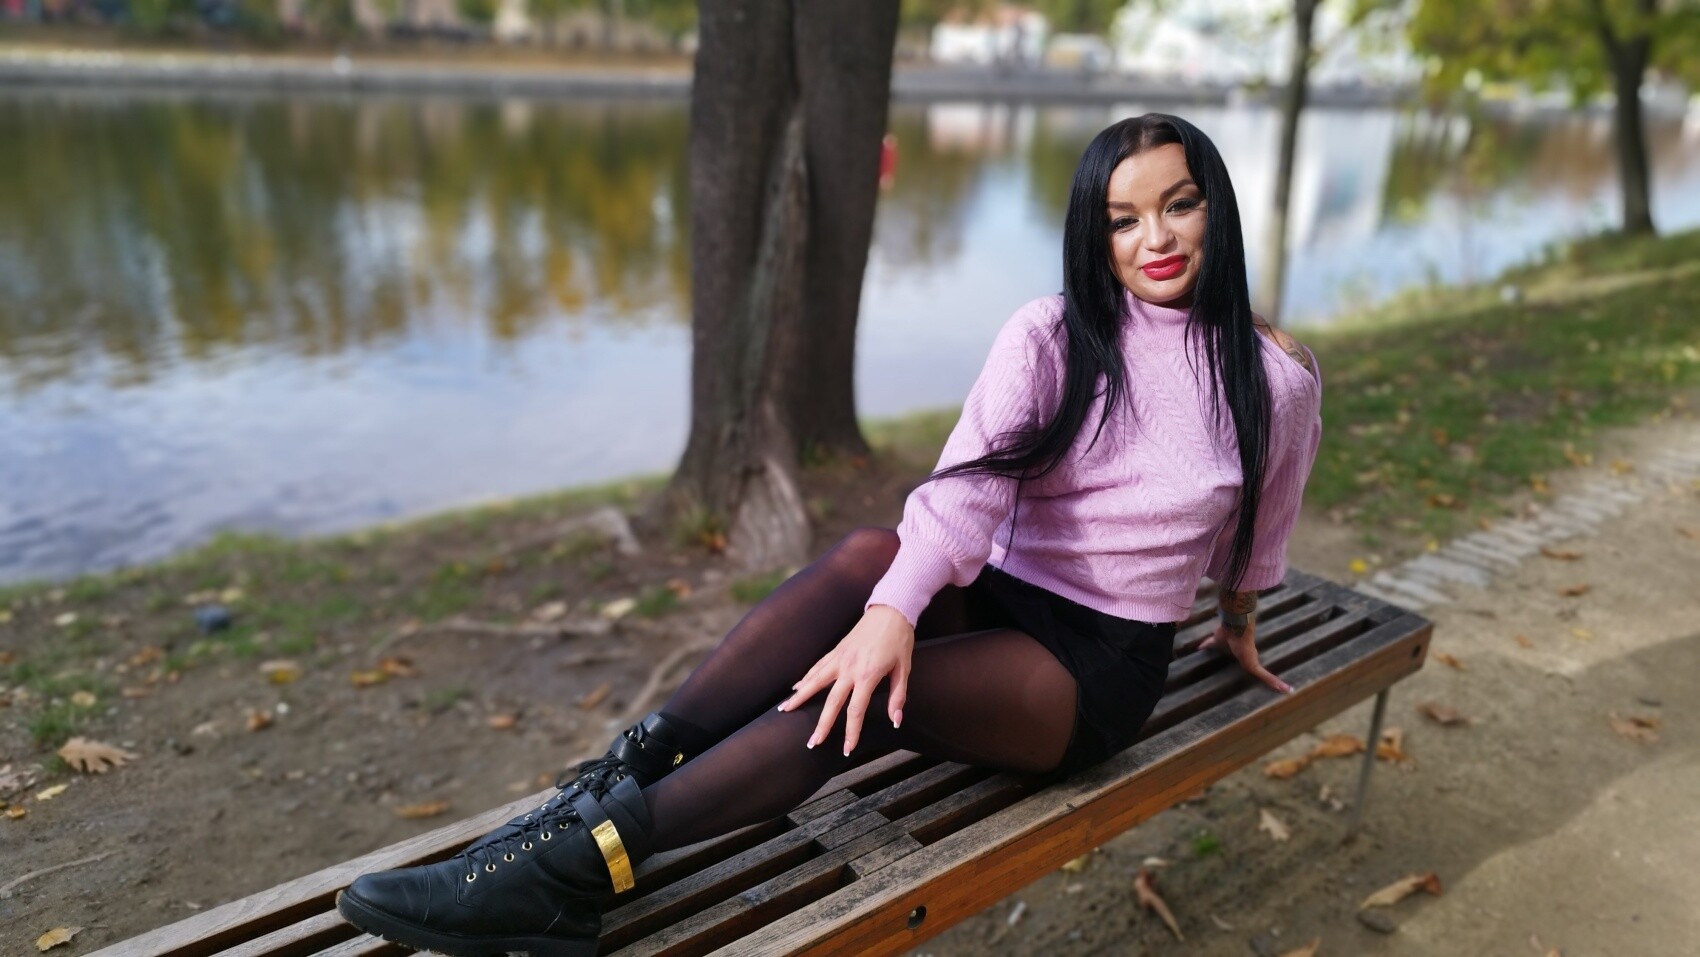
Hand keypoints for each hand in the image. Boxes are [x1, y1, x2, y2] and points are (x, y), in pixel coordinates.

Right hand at [777, 604, 914, 755]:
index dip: (851, 732)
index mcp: (868, 675)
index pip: (856, 710)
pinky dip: (805, 678)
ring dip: (799, 698)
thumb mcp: (904, 669)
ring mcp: (839, 658)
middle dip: (821, 725)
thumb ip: (898, 696)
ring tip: (784, 711)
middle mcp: (849, 668)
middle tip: (811, 743)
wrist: (890, 610)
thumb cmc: (900, 640)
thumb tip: (895, 720)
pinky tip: (796, 688)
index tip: (847, 749)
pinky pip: (817, 667)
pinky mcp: (836, 650)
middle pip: (831, 702)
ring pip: (814, 681)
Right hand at [1198, 617, 1292, 694]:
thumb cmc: (1227, 634)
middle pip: (1262, 675)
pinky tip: (1287, 690)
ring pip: (1269, 677)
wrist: (1234, 630)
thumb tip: (1197, 646)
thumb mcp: (1214, 642)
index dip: (1257, 672)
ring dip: (1277, 684)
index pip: (1252, 666)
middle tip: (1281, 689)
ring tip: (1287, 690)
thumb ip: (1207, 645)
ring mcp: (1255, 664)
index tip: (1262, 678)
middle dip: (1271, 681)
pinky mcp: (1255, 666)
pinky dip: (1276, 683)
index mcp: (1244, 656)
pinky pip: (1267, 677)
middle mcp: (1252, 660)